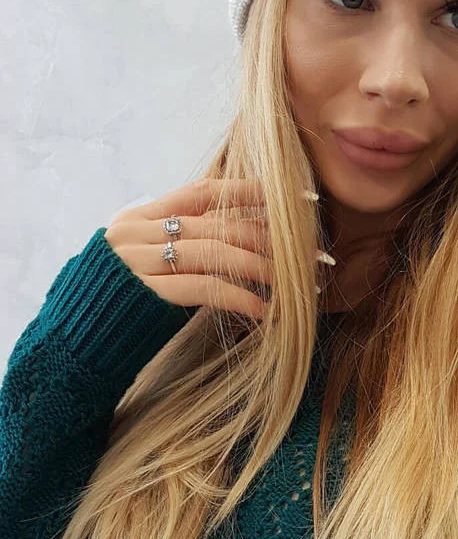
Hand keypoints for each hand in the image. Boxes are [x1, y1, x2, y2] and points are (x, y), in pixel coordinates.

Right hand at [106, 178, 332, 320]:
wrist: (70, 347)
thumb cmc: (116, 308)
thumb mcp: (143, 264)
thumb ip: (178, 246)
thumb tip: (237, 241)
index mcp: (138, 218)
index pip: (202, 192)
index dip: (247, 191)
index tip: (290, 198)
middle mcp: (136, 233)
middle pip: (216, 224)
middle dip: (267, 237)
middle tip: (306, 252)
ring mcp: (137, 262)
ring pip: (215, 252)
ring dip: (261, 267)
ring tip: (292, 283)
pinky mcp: (144, 294)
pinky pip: (204, 288)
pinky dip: (240, 297)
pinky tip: (264, 310)